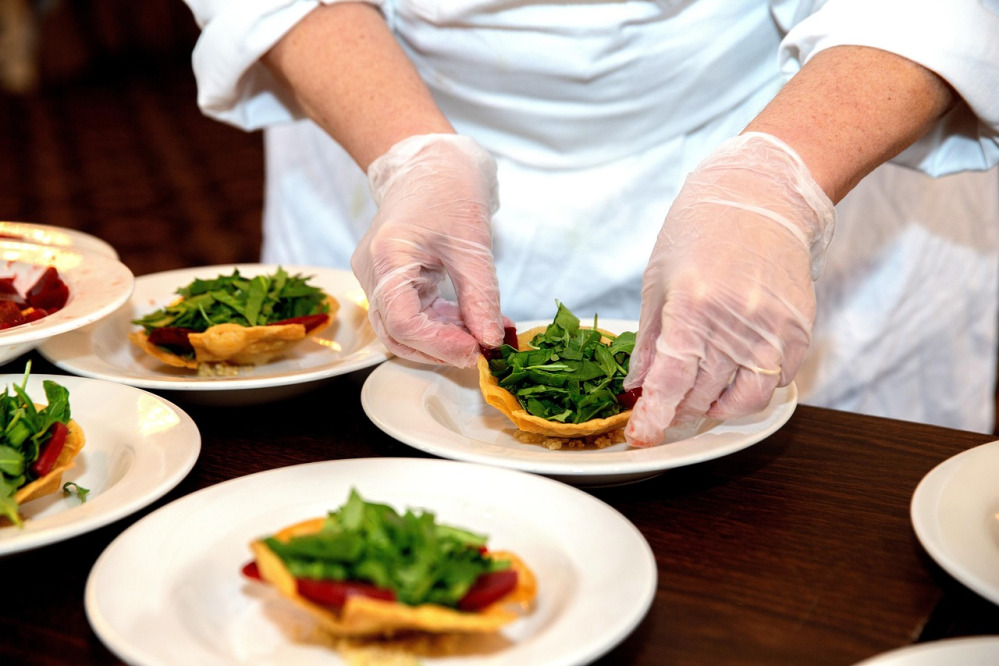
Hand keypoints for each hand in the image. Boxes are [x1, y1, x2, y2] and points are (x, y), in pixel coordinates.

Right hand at [351, 134, 504, 366]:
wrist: (431, 162)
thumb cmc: (449, 189)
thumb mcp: (473, 245)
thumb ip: (481, 297)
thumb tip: (491, 340)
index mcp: (387, 257)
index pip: (403, 322)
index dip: (439, 345)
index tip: (475, 351)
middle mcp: (372, 271)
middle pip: (396, 333)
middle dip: (439, 349)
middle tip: (480, 352)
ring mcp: (377, 276)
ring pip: (401, 328)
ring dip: (441, 340)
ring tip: (480, 336)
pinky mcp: (389, 278)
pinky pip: (410, 313)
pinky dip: (439, 324)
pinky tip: (470, 323)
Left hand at [624, 132, 834, 446]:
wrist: (762, 194)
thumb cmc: (701, 229)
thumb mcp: (658, 280)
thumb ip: (650, 340)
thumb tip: (637, 386)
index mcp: (693, 305)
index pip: (671, 381)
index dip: (653, 415)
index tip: (641, 436)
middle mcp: (736, 322)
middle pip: (703, 395)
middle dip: (678, 413)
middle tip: (663, 413)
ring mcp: (774, 328)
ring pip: (744, 400)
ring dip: (715, 410)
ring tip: (697, 401)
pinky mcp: (799, 329)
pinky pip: (775, 381)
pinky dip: (749, 390)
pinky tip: (731, 377)